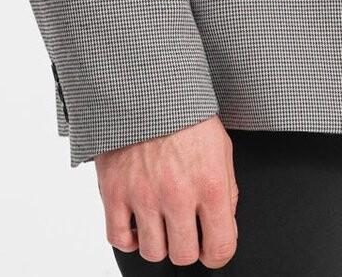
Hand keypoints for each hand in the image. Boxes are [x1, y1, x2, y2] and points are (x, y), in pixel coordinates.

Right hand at [96, 114, 239, 267]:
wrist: (147, 85)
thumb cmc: (185, 112)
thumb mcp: (221, 146)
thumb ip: (227, 189)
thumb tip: (224, 222)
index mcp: (209, 183)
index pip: (220, 247)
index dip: (218, 253)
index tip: (213, 247)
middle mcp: (177, 194)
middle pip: (184, 255)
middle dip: (188, 246)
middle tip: (185, 229)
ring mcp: (143, 195)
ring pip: (152, 252)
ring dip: (159, 241)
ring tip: (161, 220)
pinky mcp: (115, 190)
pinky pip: (118, 238)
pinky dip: (128, 237)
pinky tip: (137, 221)